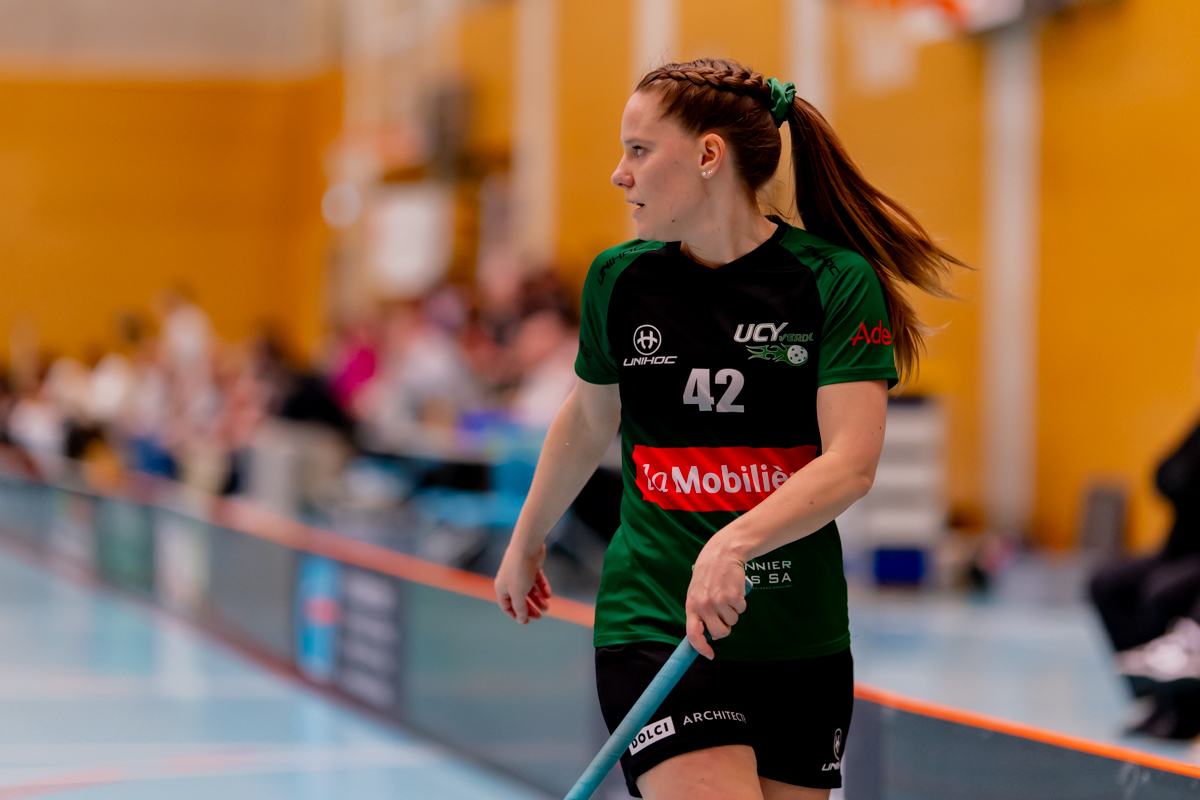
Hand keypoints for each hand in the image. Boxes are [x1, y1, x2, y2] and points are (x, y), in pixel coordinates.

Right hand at [494, 539, 551, 623]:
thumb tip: (521, 620)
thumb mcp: (519, 593)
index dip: (515, 615)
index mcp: (502, 588)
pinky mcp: (531, 567)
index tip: (526, 621)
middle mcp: (510, 581)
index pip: (506, 606)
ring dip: (538, 600)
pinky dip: (542, 588)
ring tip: (547, 607)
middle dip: (529, 608)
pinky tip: (548, 594)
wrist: (528, 546)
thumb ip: (520, 608)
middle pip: (520, 599)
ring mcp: (521, 573)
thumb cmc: (520, 570)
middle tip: (540, 616)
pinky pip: (537, 581)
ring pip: (529, 590)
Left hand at [685, 541, 747, 659]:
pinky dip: (741, 603)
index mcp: (691, 605)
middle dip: (725, 628)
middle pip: (719, 633)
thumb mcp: (697, 592)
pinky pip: (741, 610)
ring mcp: (718, 602)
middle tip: (724, 614)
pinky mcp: (733, 597)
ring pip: (732, 622)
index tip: (709, 655)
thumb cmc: (709, 574)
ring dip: (733, 612)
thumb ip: (700, 612)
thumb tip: (710, 636)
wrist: (722, 552)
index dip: (701, 648)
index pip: (693, 634)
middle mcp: (704, 605)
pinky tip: (734, 590)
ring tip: (727, 595)